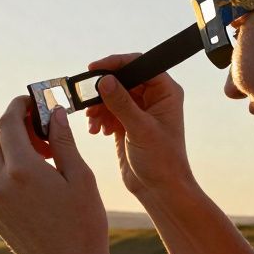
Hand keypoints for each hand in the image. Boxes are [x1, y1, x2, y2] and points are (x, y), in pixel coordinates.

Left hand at [0, 97, 110, 253]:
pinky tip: (32, 179)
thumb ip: (62, 141)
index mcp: (22, 170)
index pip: (7, 122)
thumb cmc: (84, 223)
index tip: (32, 102)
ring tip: (39, 157)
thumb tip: (54, 112)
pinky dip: (3, 169)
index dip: (18, 105)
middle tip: (38, 131)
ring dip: (5, 148)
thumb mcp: (80, 177)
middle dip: (10, 125)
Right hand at [83, 53, 194, 198]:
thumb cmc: (161, 160)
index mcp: (165, 92)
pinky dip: (99, 119)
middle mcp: (153, 99)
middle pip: (122, 80)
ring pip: (112, 96)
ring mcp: (139, 111)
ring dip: (98, 107)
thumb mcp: (140, 129)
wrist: (159, 189)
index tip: (94, 68)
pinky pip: (108, 112)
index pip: (140, 65)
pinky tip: (97, 131)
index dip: (116, 64)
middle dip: (103, 90)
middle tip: (87, 100)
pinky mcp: (126, 124)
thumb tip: (104, 80)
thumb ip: (121, 103)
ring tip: (93, 122)